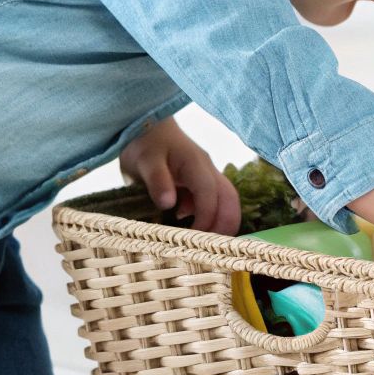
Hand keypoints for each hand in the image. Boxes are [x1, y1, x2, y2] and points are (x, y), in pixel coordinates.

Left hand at [119, 117, 241, 234]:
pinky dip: (210, 217)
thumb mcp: (144, 161)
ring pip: (227, 200)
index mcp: (195, 164)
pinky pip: (214, 201)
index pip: (210, 195)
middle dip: (226, 225)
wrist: (143, 126)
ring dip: (221, 222)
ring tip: (204, 243)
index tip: (193, 239)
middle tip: (210, 248)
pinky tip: (190, 225)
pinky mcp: (200, 182)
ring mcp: (206, 175)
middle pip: (230, 199)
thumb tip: (169, 204)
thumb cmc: (144, 143)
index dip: (206, 219)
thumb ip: (157, 180)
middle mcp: (207, 170)